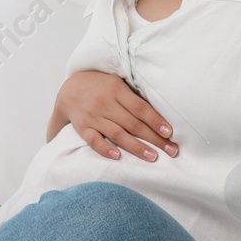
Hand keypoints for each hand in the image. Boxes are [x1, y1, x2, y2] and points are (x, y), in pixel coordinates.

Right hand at [53, 70, 177, 161]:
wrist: (69, 89)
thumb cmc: (100, 86)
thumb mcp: (117, 82)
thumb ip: (133, 96)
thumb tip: (159, 114)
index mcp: (116, 89)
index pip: (140, 108)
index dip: (156, 121)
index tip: (170, 133)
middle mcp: (105, 103)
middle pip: (133, 124)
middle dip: (154, 138)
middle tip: (171, 151)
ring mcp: (93, 116)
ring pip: (117, 134)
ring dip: (136, 147)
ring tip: (153, 157)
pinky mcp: (82, 127)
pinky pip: (94, 140)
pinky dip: (105, 149)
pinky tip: (118, 157)